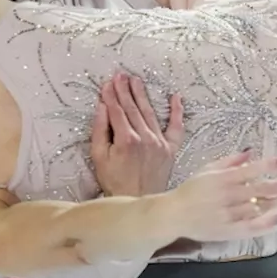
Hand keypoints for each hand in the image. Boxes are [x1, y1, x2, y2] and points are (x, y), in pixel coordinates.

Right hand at [91, 73, 184, 196]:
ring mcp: (160, 143)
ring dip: (142, 95)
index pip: (117, 110)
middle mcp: (145, 137)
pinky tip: (175, 97)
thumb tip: (102, 107)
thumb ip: (100, 130)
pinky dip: (177, 112)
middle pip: (133, 108)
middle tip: (121, 75)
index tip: (108, 83)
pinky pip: (176, 128)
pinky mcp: (170, 150)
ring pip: (150, 113)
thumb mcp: (99, 158)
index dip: (111, 95)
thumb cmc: (115, 183)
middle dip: (125, 90)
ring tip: (136, 81)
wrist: (138, 202)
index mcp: (126, 139)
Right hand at [158, 152, 276, 241]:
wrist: (174, 215)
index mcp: (223, 179)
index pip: (251, 170)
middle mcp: (228, 196)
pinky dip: (268, 222)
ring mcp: (230, 215)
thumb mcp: (207, 169)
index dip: (269, 164)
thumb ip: (229, 161)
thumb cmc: (190, 190)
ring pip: (260, 207)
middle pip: (261, 190)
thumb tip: (250, 151)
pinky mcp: (230, 231)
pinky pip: (253, 227)